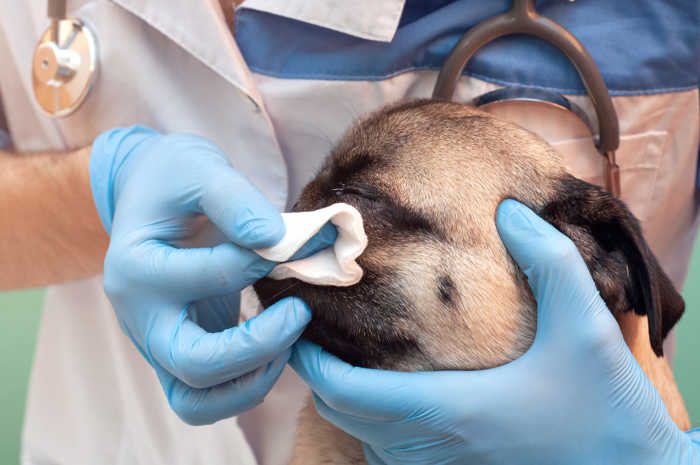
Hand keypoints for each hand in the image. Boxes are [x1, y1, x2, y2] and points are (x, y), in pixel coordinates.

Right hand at [90, 126, 335, 424]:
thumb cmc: (174, 179)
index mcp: (137, 268)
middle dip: (259, 347)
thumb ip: (234, 200)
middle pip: (195, 365)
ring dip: (254, 380)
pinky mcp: (177, 354)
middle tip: (300, 312)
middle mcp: (140, 317)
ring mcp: (156, 343)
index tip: (294, 240)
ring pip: (198, 401)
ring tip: (290, 338)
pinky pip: (206, 398)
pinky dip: (244, 385)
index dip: (260, 260)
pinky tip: (275, 346)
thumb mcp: (200, 169)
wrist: (150, 196)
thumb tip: (276, 240)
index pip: (208, 278)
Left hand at [291, 199, 699, 463]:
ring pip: (360, 433)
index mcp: (446, 410)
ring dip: (343, 393)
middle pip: (340, 411)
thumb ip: (549, 261)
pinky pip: (388, 449)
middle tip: (316, 321)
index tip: (298, 319)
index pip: (342, 390)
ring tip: (344, 345)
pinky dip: (371, 418)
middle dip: (318, 368)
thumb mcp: (587, 326)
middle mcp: (429, 447)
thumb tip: (510, 211)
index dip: (308, 356)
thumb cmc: (607, 411)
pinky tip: (392, 386)